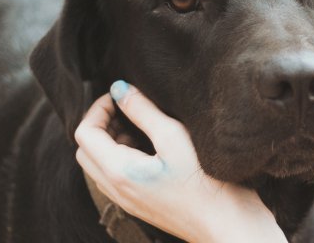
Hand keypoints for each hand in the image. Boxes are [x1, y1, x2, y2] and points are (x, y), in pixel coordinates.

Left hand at [74, 83, 285, 242]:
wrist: (228, 224)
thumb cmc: (206, 181)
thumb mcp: (174, 137)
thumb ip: (143, 110)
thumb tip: (119, 88)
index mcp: (118, 171)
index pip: (85, 133)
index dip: (98, 108)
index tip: (121, 95)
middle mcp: (116, 190)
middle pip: (85, 151)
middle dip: (100, 124)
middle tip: (126, 108)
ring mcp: (127, 201)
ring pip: (99, 165)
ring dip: (110, 141)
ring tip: (141, 126)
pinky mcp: (142, 205)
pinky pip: (116, 178)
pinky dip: (122, 157)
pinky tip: (152, 148)